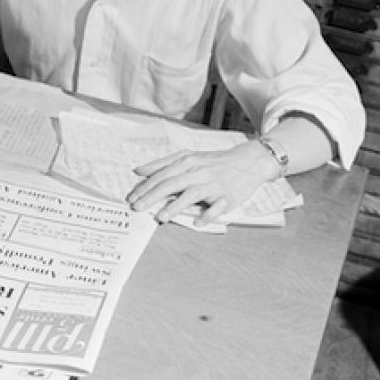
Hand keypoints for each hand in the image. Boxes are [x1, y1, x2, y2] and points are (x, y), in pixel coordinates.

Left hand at [126, 143, 277, 227]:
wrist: (248, 162)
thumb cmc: (213, 162)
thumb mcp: (188, 157)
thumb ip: (162, 164)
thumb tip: (138, 171)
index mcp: (187, 162)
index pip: (161, 175)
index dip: (145, 187)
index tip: (131, 197)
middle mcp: (198, 172)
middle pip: (171, 184)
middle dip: (152, 197)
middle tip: (137, 207)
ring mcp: (213, 185)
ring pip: (191, 195)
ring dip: (175, 206)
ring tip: (160, 217)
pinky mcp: (227, 197)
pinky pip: (216, 207)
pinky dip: (207, 215)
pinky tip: (196, 222)